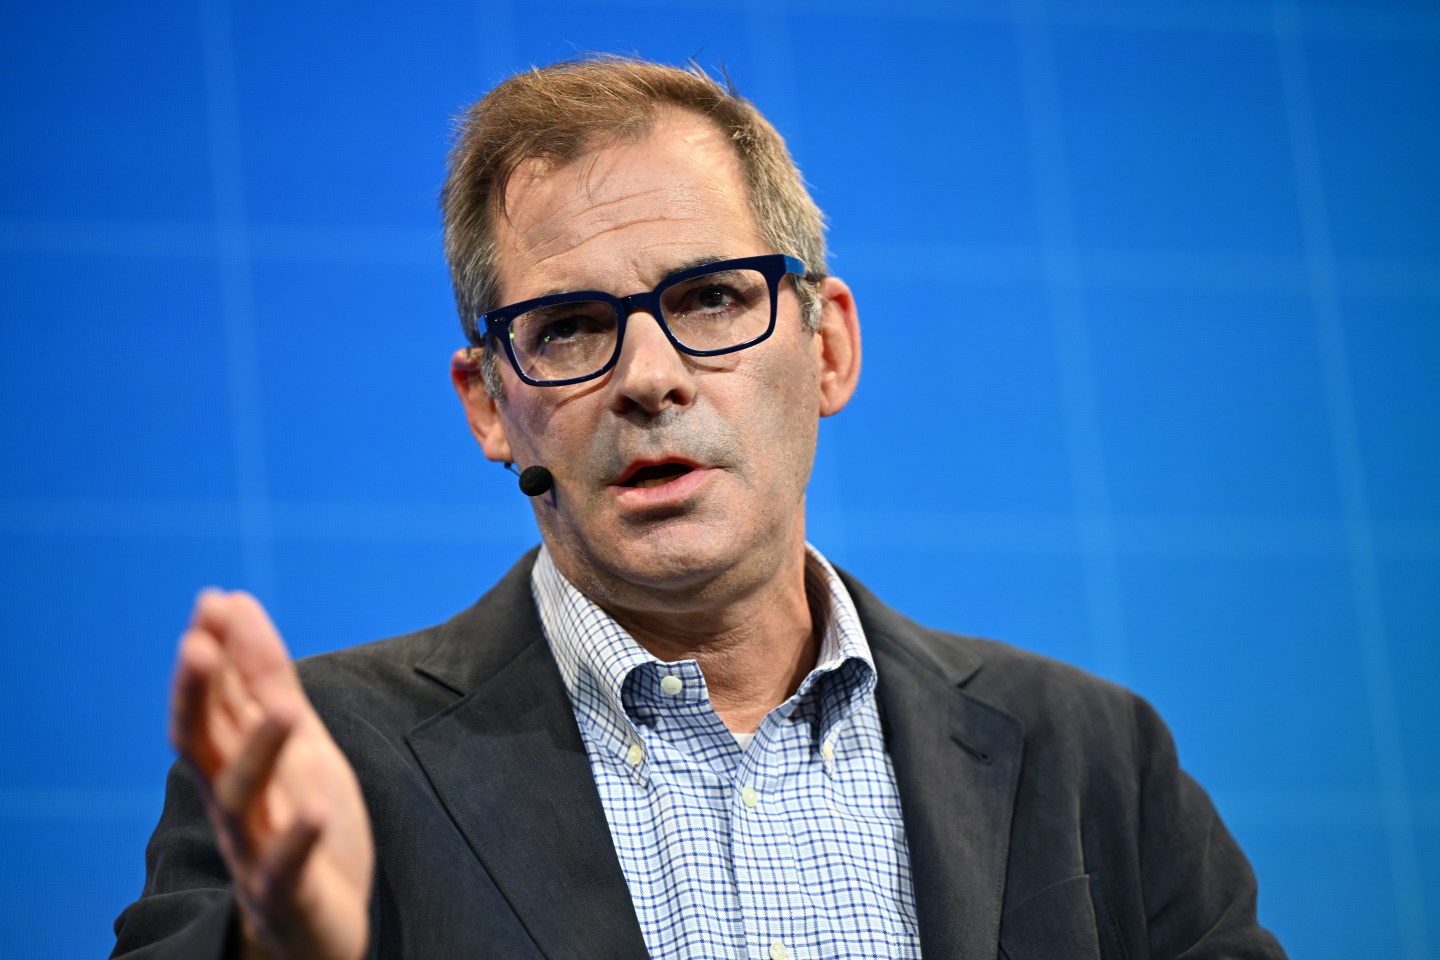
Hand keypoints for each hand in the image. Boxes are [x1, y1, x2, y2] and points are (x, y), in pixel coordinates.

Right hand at [170, 590, 373, 959]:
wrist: (318, 926)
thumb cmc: (298, 823)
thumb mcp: (292, 741)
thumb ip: (263, 680)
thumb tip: (232, 604)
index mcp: (236, 763)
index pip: (213, 704)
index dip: (212, 657)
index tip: (212, 601)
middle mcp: (234, 802)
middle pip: (205, 745)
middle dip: (199, 696)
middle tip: (199, 644)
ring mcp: (256, 848)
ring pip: (242, 799)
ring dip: (257, 753)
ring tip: (281, 711)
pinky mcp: (287, 892)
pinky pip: (284, 867)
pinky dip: (296, 838)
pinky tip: (313, 810)